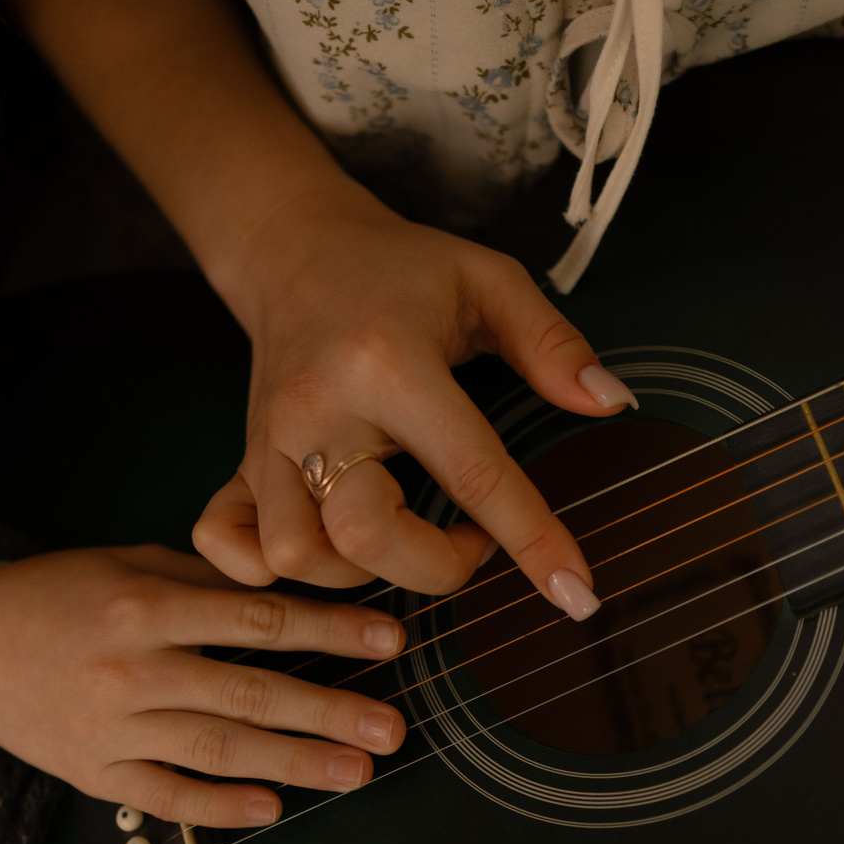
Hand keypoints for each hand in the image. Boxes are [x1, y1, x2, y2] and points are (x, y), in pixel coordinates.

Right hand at [0, 546, 406, 826]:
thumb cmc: (51, 594)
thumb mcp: (123, 561)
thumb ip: (201, 580)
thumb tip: (283, 591)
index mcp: (144, 606)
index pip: (255, 621)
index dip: (328, 631)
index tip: (390, 640)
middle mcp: (131, 670)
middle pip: (247, 694)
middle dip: (328, 712)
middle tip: (393, 728)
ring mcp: (112, 729)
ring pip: (217, 751)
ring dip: (294, 763)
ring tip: (356, 772)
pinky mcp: (94, 775)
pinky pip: (166, 797)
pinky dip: (220, 806)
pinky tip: (273, 807)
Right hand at [193, 187, 636, 618]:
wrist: (295, 249)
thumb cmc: (402, 270)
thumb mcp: (489, 280)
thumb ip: (553, 343)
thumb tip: (611, 403)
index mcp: (390, 364)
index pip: (472, 472)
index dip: (530, 541)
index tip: (576, 595)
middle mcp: (319, 411)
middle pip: (366, 538)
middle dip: (436, 566)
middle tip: (470, 537)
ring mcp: (269, 443)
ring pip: (297, 556)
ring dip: (360, 574)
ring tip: (402, 536)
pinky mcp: (242, 463)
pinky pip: (231, 548)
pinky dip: (272, 572)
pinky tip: (326, 553)